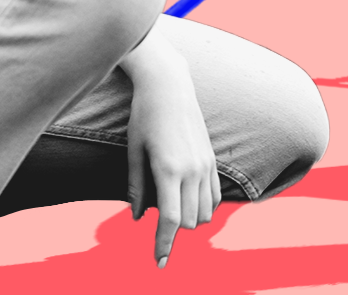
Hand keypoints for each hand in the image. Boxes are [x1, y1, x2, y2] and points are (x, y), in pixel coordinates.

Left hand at [123, 35, 219, 267]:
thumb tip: (136, 217)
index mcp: (168, 169)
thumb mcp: (133, 151)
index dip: (164, 244)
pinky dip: (202, 207)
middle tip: (156, 228)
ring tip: (170, 211)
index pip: (169, 219)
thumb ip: (136, 186)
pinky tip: (187, 203)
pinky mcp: (212, 159)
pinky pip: (214, 196)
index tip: (159, 262)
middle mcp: (192, 169)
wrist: (169, 85)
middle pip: (188, 221)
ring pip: (204, 212)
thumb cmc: (144, 116)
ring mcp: (206, 164)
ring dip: (188, 220)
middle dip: (172, 231)